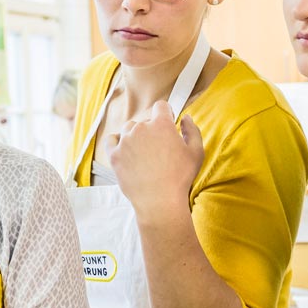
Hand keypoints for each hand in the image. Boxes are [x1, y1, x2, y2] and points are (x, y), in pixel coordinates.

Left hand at [109, 101, 203, 215]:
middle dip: (151, 130)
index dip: (166, 114)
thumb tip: (185, 118)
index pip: (161, 106)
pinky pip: (111, 140)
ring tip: (144, 155)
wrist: (159, 202)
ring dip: (135, 137)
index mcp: (161, 124)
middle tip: (158, 149)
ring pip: (128, 129)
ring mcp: (125, 141)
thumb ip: (193, 130)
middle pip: (144, 120)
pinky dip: (117, 143)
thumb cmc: (180, 178)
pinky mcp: (114, 155)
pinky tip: (125, 151)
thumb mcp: (196, 153)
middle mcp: (141, 128)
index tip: (168, 125)